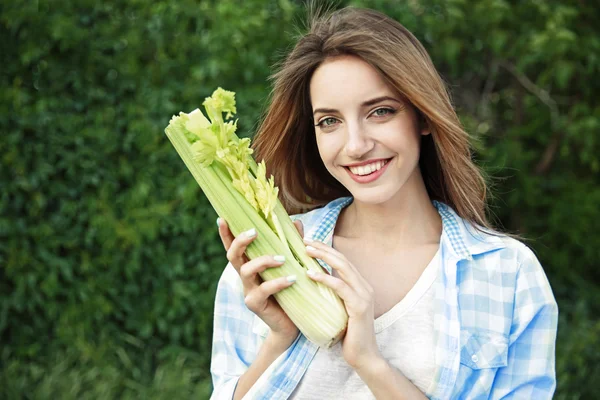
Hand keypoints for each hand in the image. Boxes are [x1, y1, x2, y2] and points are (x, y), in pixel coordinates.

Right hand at [217, 218, 304, 343]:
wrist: (291, 324)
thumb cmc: (290, 292)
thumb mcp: (292, 265)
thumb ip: (292, 245)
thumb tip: (297, 222)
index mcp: (251, 264)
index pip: (234, 247)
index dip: (226, 234)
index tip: (222, 218)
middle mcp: (245, 276)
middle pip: (233, 256)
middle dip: (240, 241)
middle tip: (254, 231)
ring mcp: (248, 290)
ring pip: (246, 271)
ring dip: (263, 261)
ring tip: (282, 259)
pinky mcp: (255, 304)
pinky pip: (264, 290)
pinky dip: (278, 282)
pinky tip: (292, 278)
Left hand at [304, 239, 381, 368]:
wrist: (364, 357)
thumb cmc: (348, 335)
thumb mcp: (339, 309)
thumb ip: (333, 295)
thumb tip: (314, 283)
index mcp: (361, 286)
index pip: (343, 261)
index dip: (326, 249)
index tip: (309, 242)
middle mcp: (365, 287)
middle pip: (342, 259)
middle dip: (323, 248)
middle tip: (305, 240)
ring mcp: (364, 295)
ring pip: (343, 268)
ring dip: (323, 256)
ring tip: (305, 250)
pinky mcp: (359, 307)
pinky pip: (340, 287)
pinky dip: (324, 278)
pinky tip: (310, 274)